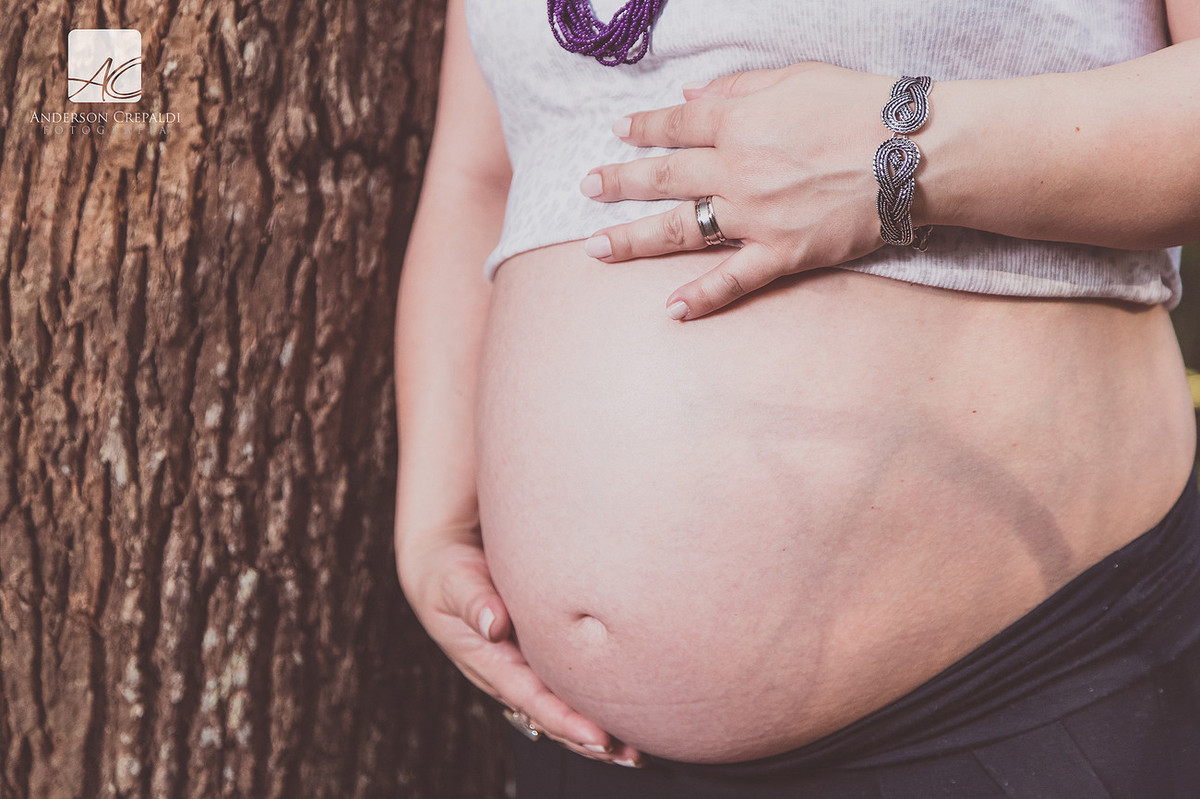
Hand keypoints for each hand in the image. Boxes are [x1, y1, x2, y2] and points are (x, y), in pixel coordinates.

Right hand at [396, 524, 643, 766]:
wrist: (441, 565)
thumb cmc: (448, 572)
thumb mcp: (454, 583)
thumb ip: (473, 601)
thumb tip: (494, 624)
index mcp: (490, 661)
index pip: (532, 698)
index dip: (564, 720)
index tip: (598, 736)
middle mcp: (509, 673)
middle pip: (551, 716)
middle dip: (588, 740)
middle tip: (629, 756)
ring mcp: (523, 668)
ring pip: (561, 708)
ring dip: (595, 734)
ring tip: (633, 754)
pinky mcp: (536, 656)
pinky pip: (565, 687)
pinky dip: (592, 704)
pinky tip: (622, 716)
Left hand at [581, 63, 898, 318]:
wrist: (911, 152)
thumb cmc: (859, 106)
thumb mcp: (795, 77)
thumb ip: (737, 88)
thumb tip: (689, 95)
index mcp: (737, 122)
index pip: (676, 125)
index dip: (644, 128)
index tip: (619, 132)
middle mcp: (735, 170)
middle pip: (663, 176)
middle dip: (619, 182)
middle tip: (586, 187)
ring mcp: (754, 216)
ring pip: (681, 229)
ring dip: (634, 239)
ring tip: (596, 249)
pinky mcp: (781, 253)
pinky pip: (733, 279)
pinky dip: (701, 296)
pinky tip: (671, 310)